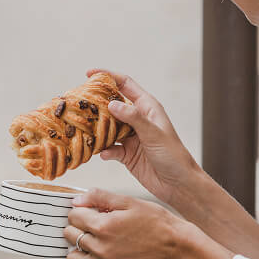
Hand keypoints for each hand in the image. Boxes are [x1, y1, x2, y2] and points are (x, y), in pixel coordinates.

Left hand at [64, 188, 232, 258]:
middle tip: (93, 217)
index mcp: (104, 226)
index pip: (74, 214)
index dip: (81, 207)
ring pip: (72, 248)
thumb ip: (99, 197)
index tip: (92, 206)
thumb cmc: (155, 221)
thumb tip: (76, 199)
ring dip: (77, 238)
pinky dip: (80, 254)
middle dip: (78, 222)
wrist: (174, 246)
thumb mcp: (128, 201)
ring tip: (92, 231)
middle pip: (69, 231)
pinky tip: (92, 244)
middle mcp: (100, 246)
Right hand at [86, 68, 200, 205]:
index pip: (125, 84)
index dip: (108, 76)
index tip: (89, 73)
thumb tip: (112, 104)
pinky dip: (105, 150)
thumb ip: (133, 118)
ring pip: (107, 127)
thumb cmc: (174, 156)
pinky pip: (109, 148)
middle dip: (95, 105)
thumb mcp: (154, 133)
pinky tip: (104, 153)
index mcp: (147, 107)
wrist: (179, 185)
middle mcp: (137, 120)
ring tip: (85, 130)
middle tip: (80, 105)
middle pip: (111, 105)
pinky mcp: (126, 154)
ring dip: (97, 130)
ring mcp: (130, 137)